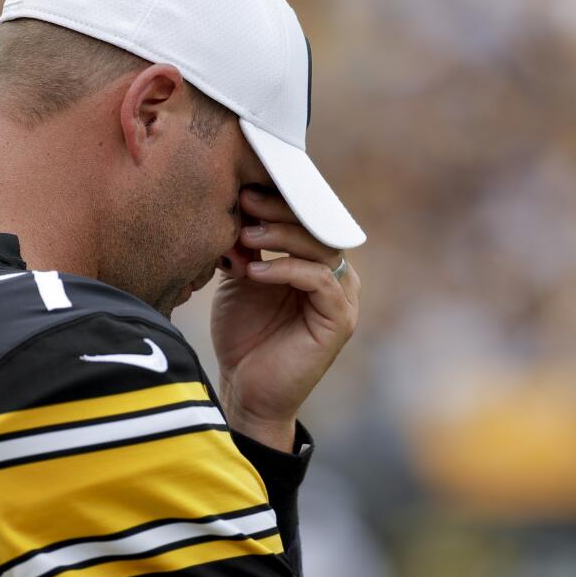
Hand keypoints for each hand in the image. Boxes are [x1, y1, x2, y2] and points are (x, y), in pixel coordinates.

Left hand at [211, 188, 360, 449]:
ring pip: (320, 248)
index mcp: (314, 261)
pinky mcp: (339, 320)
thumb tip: (233, 206)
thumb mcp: (239, 279)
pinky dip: (286, 270)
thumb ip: (243, 246)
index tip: (242, 186)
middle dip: (279, 208)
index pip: (304, 217)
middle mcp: (335, 274)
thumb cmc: (243, 336)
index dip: (276, 199)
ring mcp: (342, 297)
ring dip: (281, 236)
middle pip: (316, 226)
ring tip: (246, 235)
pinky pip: (319, 281)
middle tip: (245, 198)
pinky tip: (254, 271)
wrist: (246, 390)